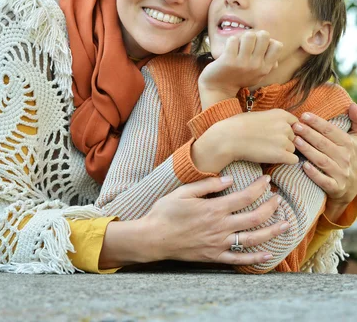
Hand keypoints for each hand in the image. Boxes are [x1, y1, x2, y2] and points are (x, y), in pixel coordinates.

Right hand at [143, 175, 289, 265]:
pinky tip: (267, 254)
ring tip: (285, 225)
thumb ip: (208, 185)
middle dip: (271, 208)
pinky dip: (254, 258)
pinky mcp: (214, 256)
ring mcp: (218, 243)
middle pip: (254, 218)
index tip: (267, 180)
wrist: (153, 238)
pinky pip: (238, 259)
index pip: (245, 196)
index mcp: (214, 208)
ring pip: (252, 239)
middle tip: (279, 199)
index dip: (259, 188)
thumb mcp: (184, 191)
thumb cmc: (165, 212)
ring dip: (271, 232)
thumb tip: (229, 179)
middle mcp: (220, 226)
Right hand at [192, 109, 298, 172]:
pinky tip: (272, 158)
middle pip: (295, 137)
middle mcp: (286, 126)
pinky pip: (293, 160)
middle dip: (286, 141)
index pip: (296, 123)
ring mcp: (284, 141)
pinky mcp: (281, 155)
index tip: (278, 134)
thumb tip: (282, 126)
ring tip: (267, 150)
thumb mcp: (260, 115)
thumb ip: (274, 120)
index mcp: (281, 114)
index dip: (288, 130)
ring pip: (293, 149)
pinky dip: (285, 161)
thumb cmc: (239, 125)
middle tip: (269, 143)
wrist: (229, 138)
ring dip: (284, 152)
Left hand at [199, 31, 282, 108]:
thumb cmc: (238, 78)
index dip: (268, 41)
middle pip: (264, 36)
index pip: (277, 46)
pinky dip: (230, 41)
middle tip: (246, 43)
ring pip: (249, 35)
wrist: (218, 89)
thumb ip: (268, 64)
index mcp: (265, 68)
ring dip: (241, 37)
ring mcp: (243, 63)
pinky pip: (233, 40)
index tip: (258, 46)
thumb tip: (277, 52)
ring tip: (237, 45)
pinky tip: (228, 49)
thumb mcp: (257, 75)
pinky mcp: (229, 60)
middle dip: (255, 35)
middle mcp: (256, 66)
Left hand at [293, 104, 356, 207]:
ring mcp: (341, 173)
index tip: (304, 115)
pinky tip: (303, 165)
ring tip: (295, 141)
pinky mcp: (336, 187)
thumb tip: (352, 105)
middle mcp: (346, 158)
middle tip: (295, 126)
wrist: (354, 186)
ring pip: (322, 160)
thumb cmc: (351, 157)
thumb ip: (356, 121)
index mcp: (349, 144)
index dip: (318, 122)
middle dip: (309, 134)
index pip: (332, 131)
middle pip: (324, 144)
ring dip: (308, 150)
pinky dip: (314, 174)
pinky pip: (324, 181)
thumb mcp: (356, 139)